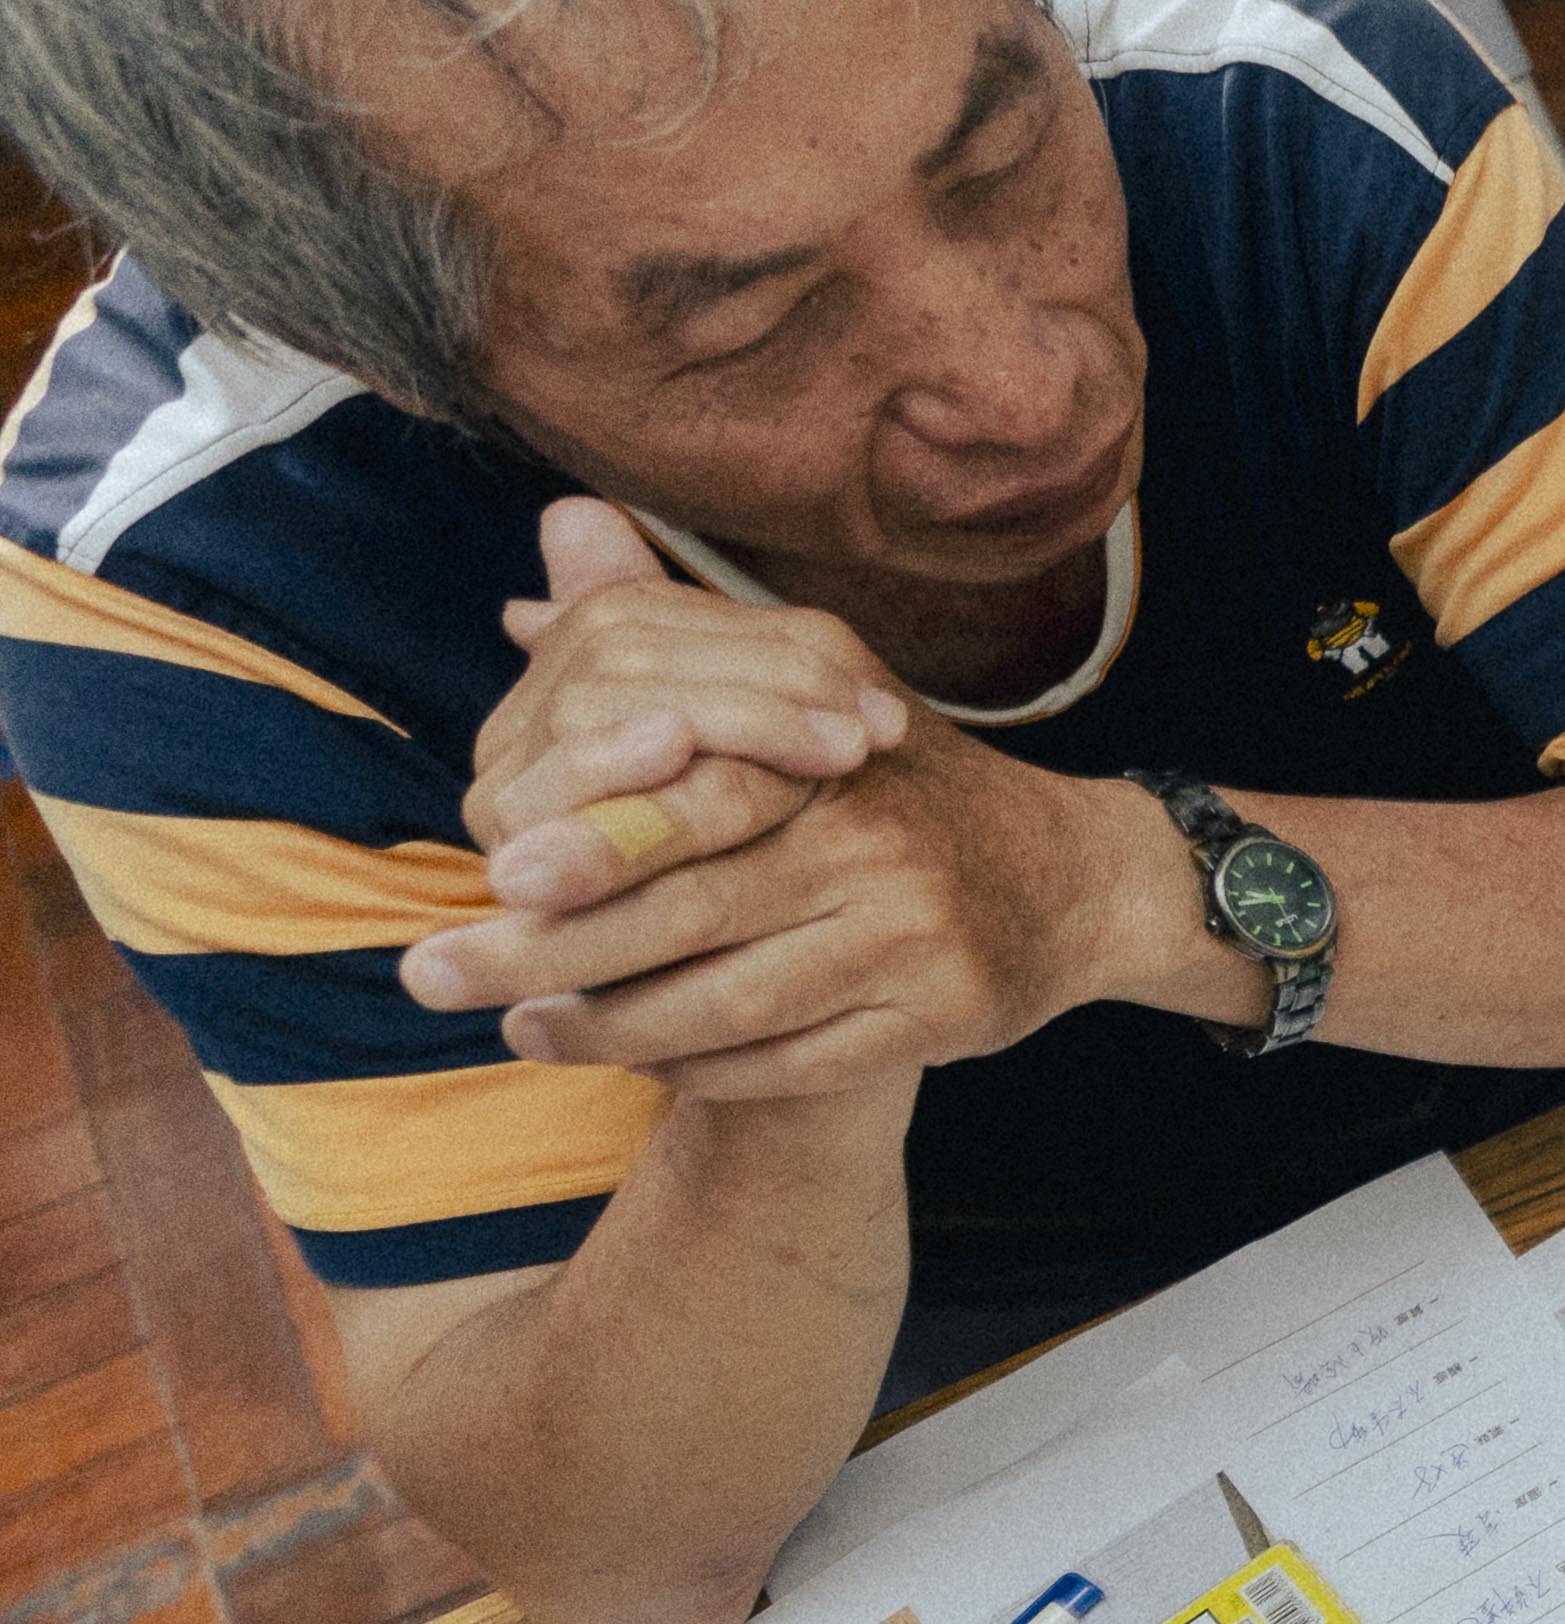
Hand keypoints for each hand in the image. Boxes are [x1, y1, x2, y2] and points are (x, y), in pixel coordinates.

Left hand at [410, 511, 1161, 1097]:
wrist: (1073, 879)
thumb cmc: (903, 785)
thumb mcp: (809, 681)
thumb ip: (673, 632)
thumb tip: (549, 552)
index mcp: (831, 760)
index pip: (689, 804)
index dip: (591, 840)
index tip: (494, 868)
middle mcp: (876, 850)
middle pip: (688, 916)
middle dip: (550, 951)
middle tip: (432, 974)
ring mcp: (913, 942)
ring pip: (731, 1005)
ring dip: (609, 1029)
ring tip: (515, 1033)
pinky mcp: (940, 1018)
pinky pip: (795, 1063)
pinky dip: (704, 1071)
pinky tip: (636, 1065)